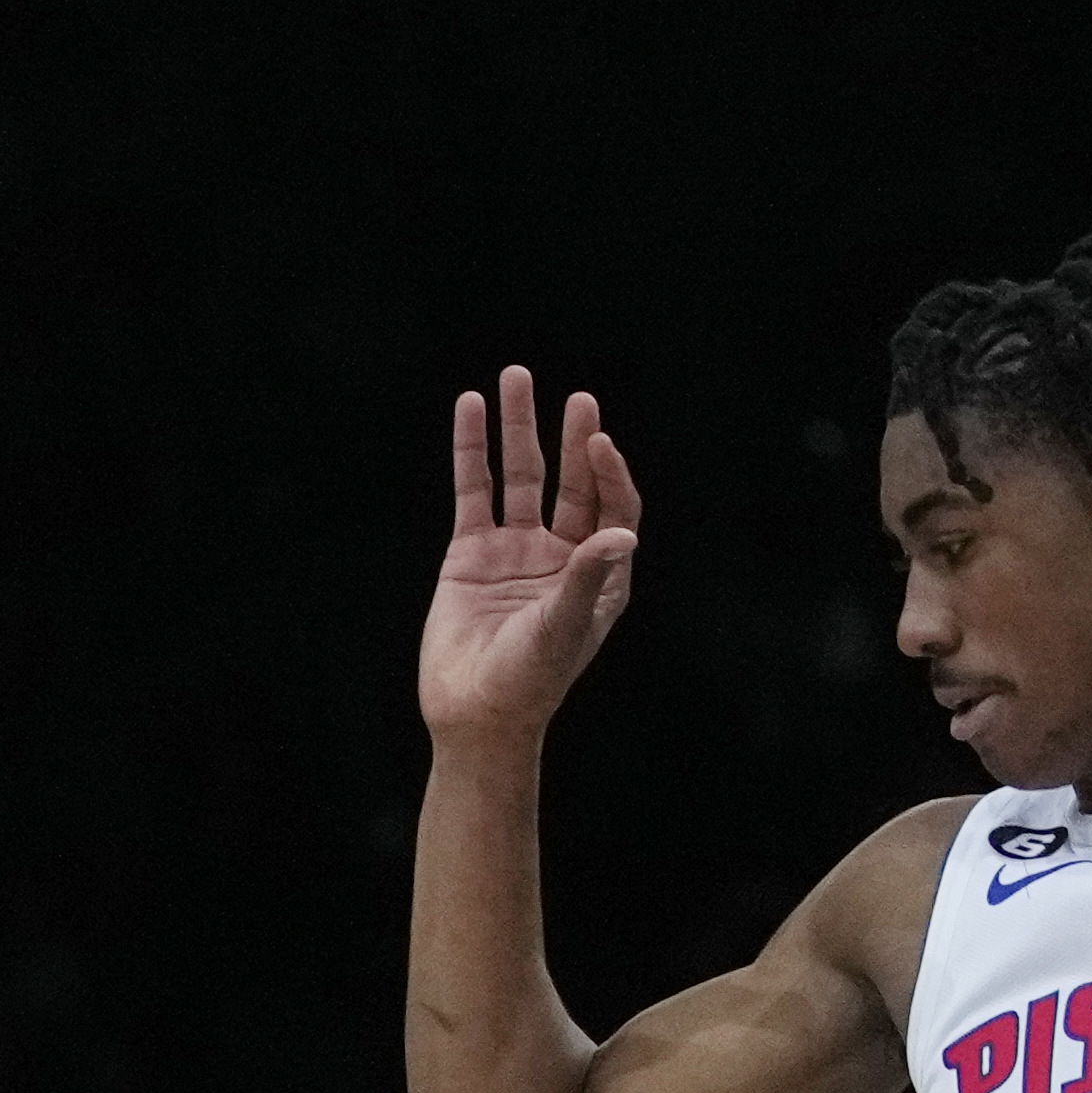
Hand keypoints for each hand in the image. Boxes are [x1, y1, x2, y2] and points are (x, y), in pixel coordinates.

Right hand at [419, 367, 639, 753]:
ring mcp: (514, 550)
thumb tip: (622, 531)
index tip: (597, 444)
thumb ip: (589, 577)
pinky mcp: (470, 552)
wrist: (472, 715)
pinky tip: (469, 409)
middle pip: (571, 483)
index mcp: (597, 574)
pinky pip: (473, 490)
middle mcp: (560, 555)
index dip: (609, 474)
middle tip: (578, 398)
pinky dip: (471, 451)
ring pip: (520, 476)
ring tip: (513, 377)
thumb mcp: (565, 629)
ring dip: (518, 428)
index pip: (612, 508)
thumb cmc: (529, 682)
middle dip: (573, 439)